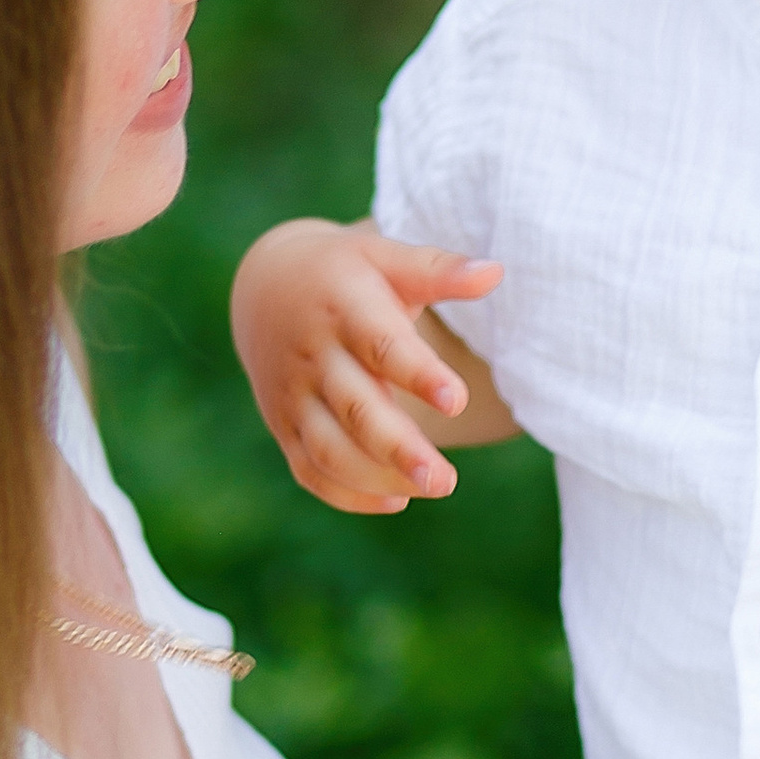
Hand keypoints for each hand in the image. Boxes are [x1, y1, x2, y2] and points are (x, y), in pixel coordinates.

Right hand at [230, 219, 502, 512]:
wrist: (264, 286)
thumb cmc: (345, 273)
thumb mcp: (384, 257)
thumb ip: (439, 269)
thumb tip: (495, 272)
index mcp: (344, 308)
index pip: (380, 345)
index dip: (418, 374)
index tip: (457, 401)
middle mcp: (314, 356)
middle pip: (355, 410)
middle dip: (399, 449)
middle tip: (446, 481)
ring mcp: (295, 396)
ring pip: (329, 450)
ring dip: (379, 479)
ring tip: (435, 488)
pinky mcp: (284, 426)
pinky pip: (310, 471)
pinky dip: (348, 495)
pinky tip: (396, 501)